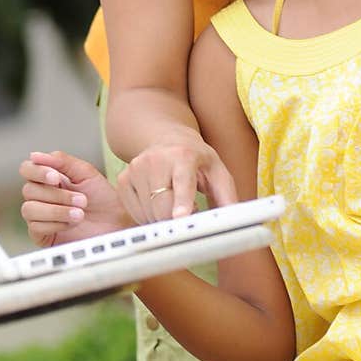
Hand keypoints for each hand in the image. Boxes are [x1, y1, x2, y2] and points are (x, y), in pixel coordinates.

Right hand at [19, 150, 125, 246]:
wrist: (117, 224)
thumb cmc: (103, 199)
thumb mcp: (86, 173)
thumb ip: (62, 161)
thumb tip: (35, 155)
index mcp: (49, 178)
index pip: (27, 169)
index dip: (37, 172)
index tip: (55, 178)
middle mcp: (41, 196)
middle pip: (28, 190)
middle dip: (57, 195)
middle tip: (82, 200)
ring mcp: (40, 216)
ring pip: (29, 209)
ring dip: (56, 210)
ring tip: (80, 214)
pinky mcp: (42, 235)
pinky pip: (36, 227)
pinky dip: (55, 224)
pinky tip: (72, 224)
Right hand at [116, 135, 237, 224]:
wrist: (166, 138)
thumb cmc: (196, 159)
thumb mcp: (217, 171)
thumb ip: (227, 196)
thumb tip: (236, 221)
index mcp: (183, 155)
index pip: (183, 181)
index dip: (182, 200)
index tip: (181, 216)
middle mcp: (156, 159)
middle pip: (162, 206)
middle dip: (175, 221)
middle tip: (187, 215)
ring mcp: (136, 168)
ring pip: (148, 214)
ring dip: (163, 220)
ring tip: (173, 203)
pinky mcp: (123, 179)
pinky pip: (135, 213)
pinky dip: (148, 217)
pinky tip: (157, 203)